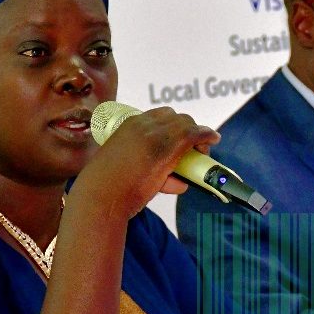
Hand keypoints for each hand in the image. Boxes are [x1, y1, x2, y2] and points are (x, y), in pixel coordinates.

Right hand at [73, 106, 219, 218]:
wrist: (101, 197)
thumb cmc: (106, 189)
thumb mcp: (122, 167)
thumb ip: (144, 166)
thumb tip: (176, 180)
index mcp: (126, 126)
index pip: (158, 116)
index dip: (172, 127)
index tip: (177, 139)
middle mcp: (141, 125)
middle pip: (174, 117)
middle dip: (186, 130)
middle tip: (192, 148)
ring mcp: (155, 134)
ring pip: (185, 124)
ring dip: (196, 136)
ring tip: (201, 152)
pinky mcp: (167, 146)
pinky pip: (193, 133)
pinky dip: (206, 135)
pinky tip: (213, 138)